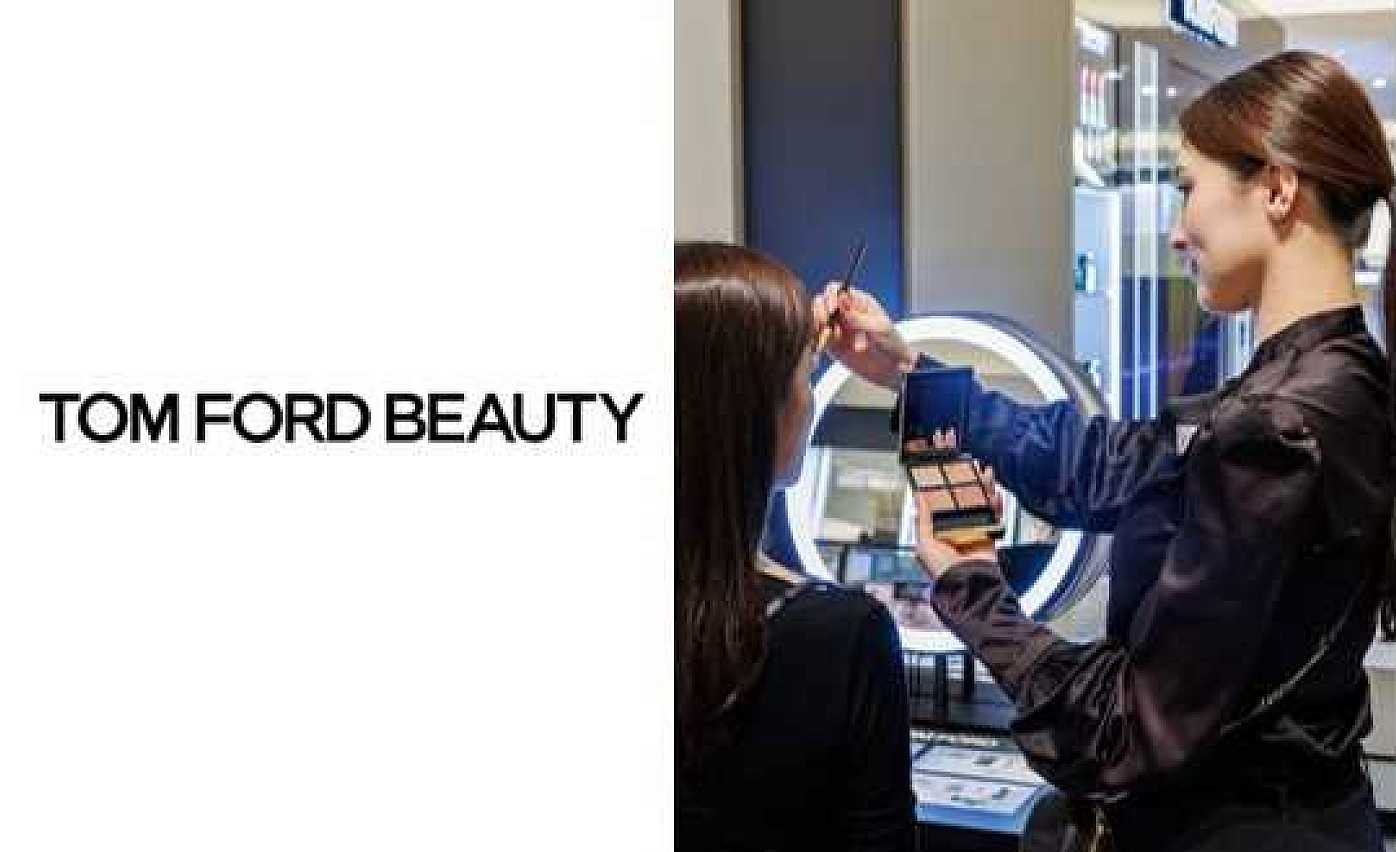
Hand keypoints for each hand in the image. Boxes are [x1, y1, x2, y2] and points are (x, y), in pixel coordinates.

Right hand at [813, 283, 916, 390]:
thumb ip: (860, 318)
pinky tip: (824, 345)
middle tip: (825, 323)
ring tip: (828, 336)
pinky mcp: (832, 345)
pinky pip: (817, 338)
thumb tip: (843, 305)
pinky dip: (816, 340)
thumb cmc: (892, 344)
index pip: (837, 290)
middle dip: (820, 311)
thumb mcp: (880, 329)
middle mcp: (845, 313)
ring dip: (816, 326)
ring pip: (816, 319)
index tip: (831, 308)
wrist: (893, 369)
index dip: (830, 296)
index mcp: (859, 302)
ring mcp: (838, 328)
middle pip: (822, 302)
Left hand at [913, 463, 1003, 578]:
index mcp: (938, 530)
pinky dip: (997, 505)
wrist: (966, 585)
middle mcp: (955, 529)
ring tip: (985, 472)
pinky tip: (996, 493)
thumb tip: (917, 497)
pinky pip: (994, 517)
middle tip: (969, 465)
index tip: (946, 470)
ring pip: (979, 504)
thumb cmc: (942, 569)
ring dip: (983, 488)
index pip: (941, 503)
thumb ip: (923, 520)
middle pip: (962, 499)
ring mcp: (972, 531)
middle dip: (967, 482)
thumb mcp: (924, 543)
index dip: (944, 487)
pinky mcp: (988, 536)